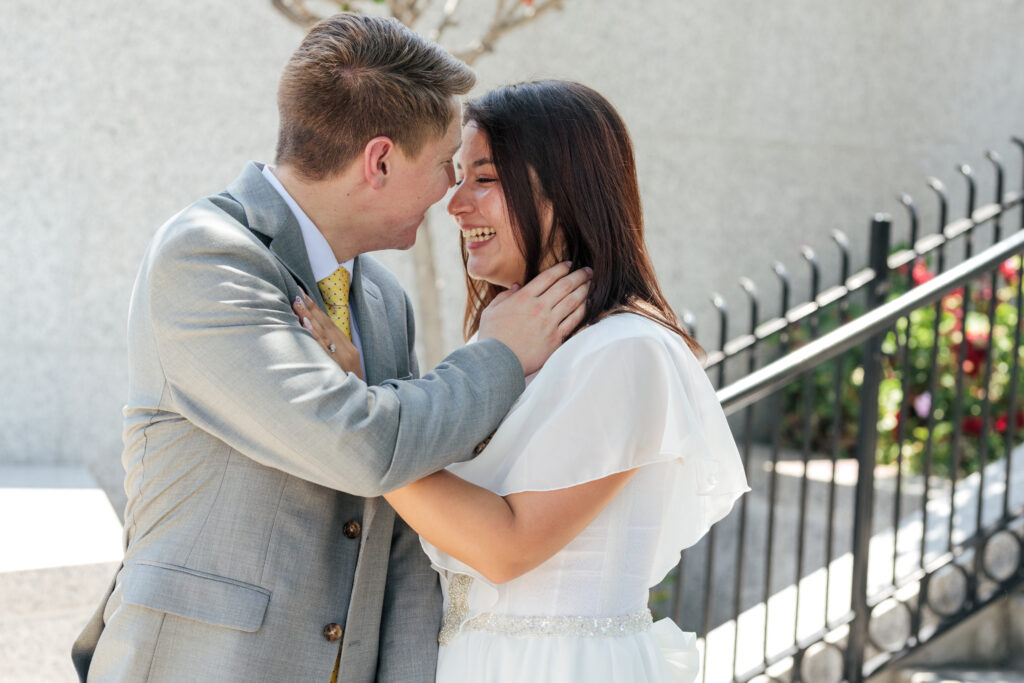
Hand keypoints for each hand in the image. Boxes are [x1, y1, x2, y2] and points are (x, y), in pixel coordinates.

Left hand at [293, 292, 364, 380]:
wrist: (361, 406)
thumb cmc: (349, 386)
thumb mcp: (345, 367)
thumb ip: (335, 352)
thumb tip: (316, 337)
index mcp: (349, 349)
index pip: (330, 324)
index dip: (317, 309)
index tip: (304, 294)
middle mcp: (346, 351)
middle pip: (326, 325)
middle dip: (311, 308)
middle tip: (297, 292)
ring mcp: (339, 360)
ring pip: (322, 334)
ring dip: (309, 317)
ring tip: (298, 302)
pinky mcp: (333, 368)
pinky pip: (321, 350)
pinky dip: (313, 336)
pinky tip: (305, 325)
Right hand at [477, 262, 591, 375]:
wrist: (498, 362)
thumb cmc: (491, 336)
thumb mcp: (491, 311)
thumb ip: (505, 296)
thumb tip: (517, 286)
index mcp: (523, 298)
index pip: (548, 277)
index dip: (561, 268)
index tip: (569, 264)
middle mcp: (539, 307)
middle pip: (564, 286)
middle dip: (578, 276)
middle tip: (588, 271)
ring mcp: (549, 323)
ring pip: (572, 302)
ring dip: (583, 290)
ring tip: (590, 284)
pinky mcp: (555, 339)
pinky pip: (574, 322)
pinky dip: (583, 311)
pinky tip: (588, 305)